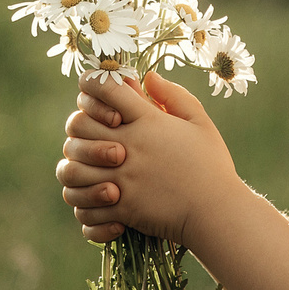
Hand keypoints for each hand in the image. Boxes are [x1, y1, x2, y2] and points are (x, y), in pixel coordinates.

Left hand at [52, 70, 237, 245]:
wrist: (217, 212)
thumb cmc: (212, 166)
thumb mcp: (200, 122)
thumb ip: (174, 96)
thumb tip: (148, 77)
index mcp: (147, 121)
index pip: (104, 88)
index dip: (91, 82)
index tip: (92, 86)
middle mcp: (128, 147)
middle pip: (77, 124)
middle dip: (79, 123)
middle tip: (93, 132)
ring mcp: (121, 179)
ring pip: (71, 168)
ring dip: (76, 166)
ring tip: (91, 169)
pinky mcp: (120, 209)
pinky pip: (83, 206)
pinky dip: (85, 205)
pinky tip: (101, 200)